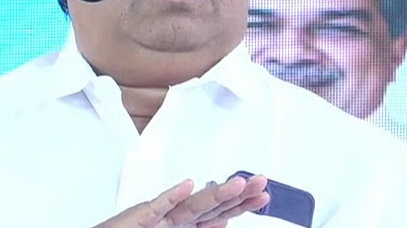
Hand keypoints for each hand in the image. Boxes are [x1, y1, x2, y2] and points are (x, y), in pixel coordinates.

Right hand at [93, 174, 269, 227]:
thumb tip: (224, 224)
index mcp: (186, 223)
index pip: (221, 213)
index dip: (243, 204)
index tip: (265, 196)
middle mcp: (176, 217)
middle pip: (213, 205)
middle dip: (239, 194)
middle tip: (263, 183)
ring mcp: (160, 216)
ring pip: (193, 205)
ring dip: (216, 193)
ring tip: (238, 184)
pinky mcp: (142, 217)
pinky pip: (158, 206)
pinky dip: (173, 196)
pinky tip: (188, 185)